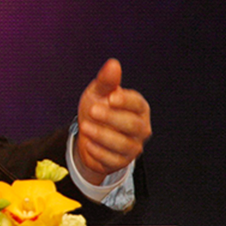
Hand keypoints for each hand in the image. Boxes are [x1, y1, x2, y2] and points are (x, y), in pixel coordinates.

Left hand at [75, 58, 151, 182]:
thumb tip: (113, 63)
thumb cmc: (98, 109)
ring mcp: (133, 147)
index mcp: (138, 108)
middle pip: (133, 125)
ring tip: (85, 126)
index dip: (126, 101)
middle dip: (112, 118)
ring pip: (124, 145)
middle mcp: (140, 128)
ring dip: (103, 136)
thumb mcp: (98, 94)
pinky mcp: (121, 162)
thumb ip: (106, 81)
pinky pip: (113, 159)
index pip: (138, 104)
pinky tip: (88, 143)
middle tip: (92, 110)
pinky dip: (99, 152)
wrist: (88, 136)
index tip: (111, 97)